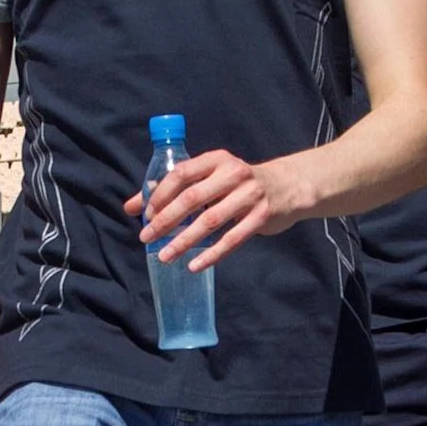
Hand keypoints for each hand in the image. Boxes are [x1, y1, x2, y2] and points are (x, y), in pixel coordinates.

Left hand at [122, 150, 315, 272]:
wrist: (288, 186)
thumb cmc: (241, 184)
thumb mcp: (214, 176)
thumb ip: (181, 187)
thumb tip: (138, 203)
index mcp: (216, 160)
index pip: (182, 174)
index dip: (161, 194)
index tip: (145, 213)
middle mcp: (233, 174)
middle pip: (192, 198)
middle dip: (166, 219)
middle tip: (146, 237)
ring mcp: (249, 195)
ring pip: (210, 221)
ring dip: (184, 240)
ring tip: (165, 255)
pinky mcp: (261, 217)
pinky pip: (232, 239)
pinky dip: (212, 254)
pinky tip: (194, 265)